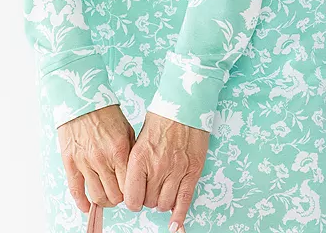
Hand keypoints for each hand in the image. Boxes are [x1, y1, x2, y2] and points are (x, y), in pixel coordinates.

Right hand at [58, 104, 135, 212]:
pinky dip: (82, 203)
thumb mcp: (126, 129)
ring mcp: (84, 162)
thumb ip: (130, 153)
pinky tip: (87, 206)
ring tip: (106, 197)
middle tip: (118, 194)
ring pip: (97, 196)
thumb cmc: (105, 112)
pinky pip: (76, 190)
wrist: (81, 98)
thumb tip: (133, 174)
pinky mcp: (70, 162)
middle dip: (118, 198)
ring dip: (103, 201)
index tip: (131, 191)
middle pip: (114, 196)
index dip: (131, 192)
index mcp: (119, 150)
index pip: (128, 186)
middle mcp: (102, 159)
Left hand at [123, 111, 209, 230]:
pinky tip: (176, 222)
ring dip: (163, 202)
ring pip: (165, 204)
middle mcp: (157, 167)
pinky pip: (185, 201)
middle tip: (151, 189)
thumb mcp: (141, 137)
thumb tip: (133, 183)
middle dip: (148, 198)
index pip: (132, 197)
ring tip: (163, 190)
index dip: (133, 201)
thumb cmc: (162, 117)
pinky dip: (180, 214)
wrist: (186, 104)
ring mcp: (176, 170)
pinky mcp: (193, 171)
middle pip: (149, 202)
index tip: (135, 197)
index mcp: (139, 158)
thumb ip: (137, 162)